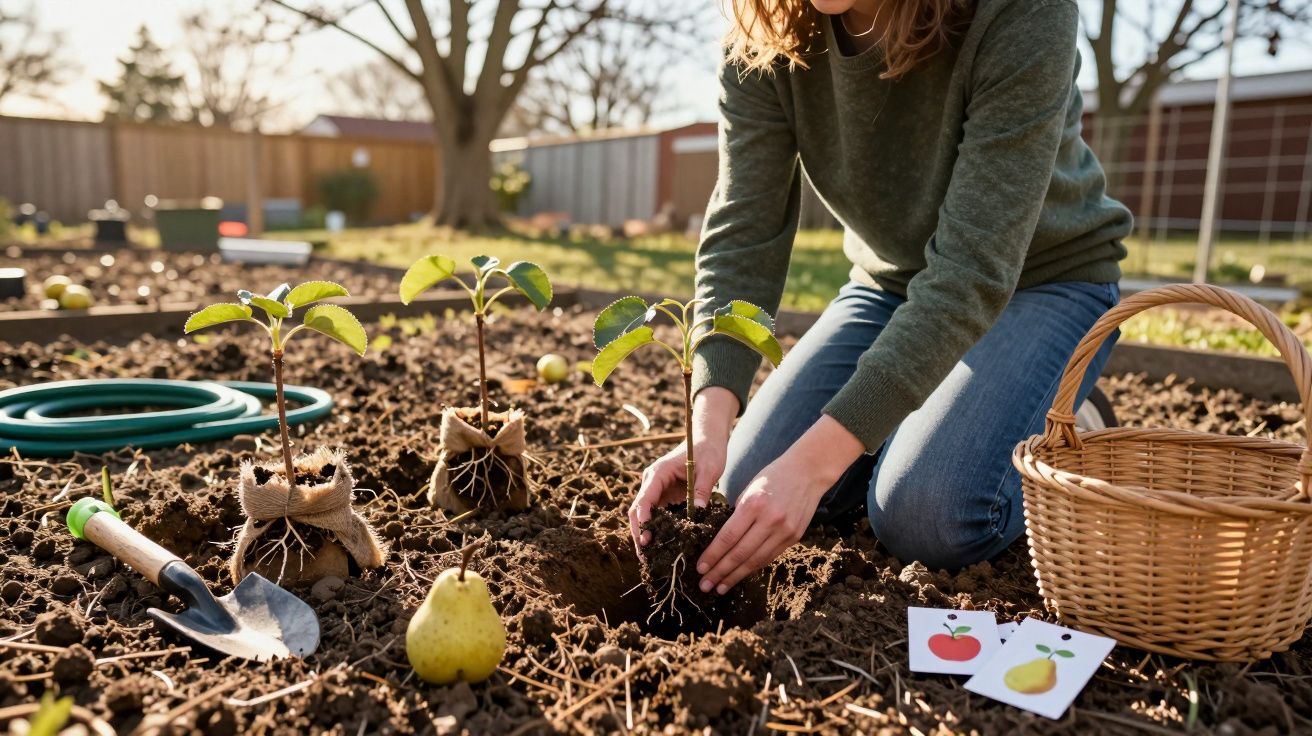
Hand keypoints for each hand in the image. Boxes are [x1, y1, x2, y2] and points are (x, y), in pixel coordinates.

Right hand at [628, 387, 738, 547]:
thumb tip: (697, 512)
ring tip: (651, 559)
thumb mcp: (709, 468)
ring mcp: (657, 491)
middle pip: (638, 511)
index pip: (645, 498)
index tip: (646, 537)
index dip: (643, 519)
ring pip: (644, 517)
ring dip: (646, 536)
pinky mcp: (665, 498)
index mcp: (658, 473)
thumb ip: (701, 489)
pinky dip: (658, 532)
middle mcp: (652, 483)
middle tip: (646, 557)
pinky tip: (663, 548)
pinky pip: (657, 517)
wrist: (706, 439)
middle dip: (640, 534)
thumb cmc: (707, 450)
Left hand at [696, 415, 863, 593]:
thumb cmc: (773, 476)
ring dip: (735, 576)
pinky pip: (769, 557)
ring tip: (720, 587)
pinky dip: (753, 567)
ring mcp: (785, 531)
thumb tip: (722, 540)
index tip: (700, 568)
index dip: (712, 556)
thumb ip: (737, 515)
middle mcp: (770, 520)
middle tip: (705, 586)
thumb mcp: (749, 489)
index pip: (728, 537)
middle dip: (720, 572)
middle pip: (740, 553)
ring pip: (755, 560)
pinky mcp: (794, 537)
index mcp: (754, 504)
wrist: (808, 472)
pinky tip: (740, 575)